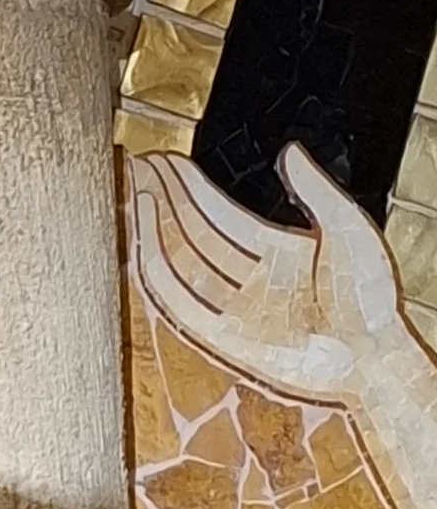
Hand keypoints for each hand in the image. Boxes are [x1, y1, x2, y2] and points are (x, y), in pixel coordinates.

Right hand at [129, 144, 403, 405]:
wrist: (373, 358)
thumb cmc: (371, 301)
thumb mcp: (349, 231)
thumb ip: (316, 191)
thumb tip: (289, 151)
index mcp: (276, 253)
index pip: (220, 214)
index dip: (191, 187)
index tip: (165, 161)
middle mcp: (249, 279)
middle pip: (193, 232)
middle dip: (165, 197)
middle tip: (138, 164)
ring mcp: (233, 307)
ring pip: (180, 259)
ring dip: (154, 223)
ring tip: (134, 187)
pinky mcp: (220, 336)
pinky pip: (177, 296)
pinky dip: (155, 263)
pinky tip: (144, 231)